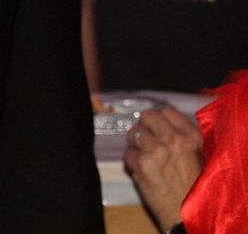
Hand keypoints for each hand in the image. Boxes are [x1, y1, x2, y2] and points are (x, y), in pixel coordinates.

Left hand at [125, 106, 202, 232]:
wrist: (185, 213)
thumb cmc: (194, 188)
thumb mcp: (199, 156)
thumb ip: (183, 137)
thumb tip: (163, 123)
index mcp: (191, 137)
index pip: (167, 110)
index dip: (158, 118)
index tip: (157, 126)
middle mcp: (173, 139)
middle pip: (146, 116)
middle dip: (143, 126)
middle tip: (146, 139)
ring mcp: (155, 150)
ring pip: (133, 133)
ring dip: (135, 144)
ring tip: (144, 157)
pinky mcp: (141, 163)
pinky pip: (127, 153)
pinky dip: (131, 161)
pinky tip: (141, 170)